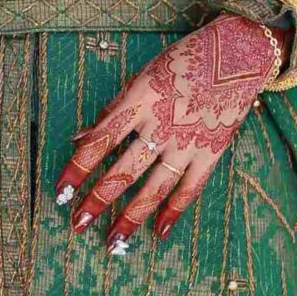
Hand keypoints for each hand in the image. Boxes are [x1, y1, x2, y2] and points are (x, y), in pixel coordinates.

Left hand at [52, 14, 282, 253]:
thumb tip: (79, 139)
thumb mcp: (141, 77)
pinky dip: (175, 211)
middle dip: (98, 200)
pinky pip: (191, 188)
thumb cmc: (181, 61)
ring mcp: (188, 142)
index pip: (100, 140)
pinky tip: (159, 232)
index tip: (60, 190)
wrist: (237, 52)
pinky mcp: (212, 152)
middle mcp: (162, 125)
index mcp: (139, 100)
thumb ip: (112, 110)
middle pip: (124, 170)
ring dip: (131, 217)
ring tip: (113, 243)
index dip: (77, 167)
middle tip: (77, 223)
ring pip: (155, 188)